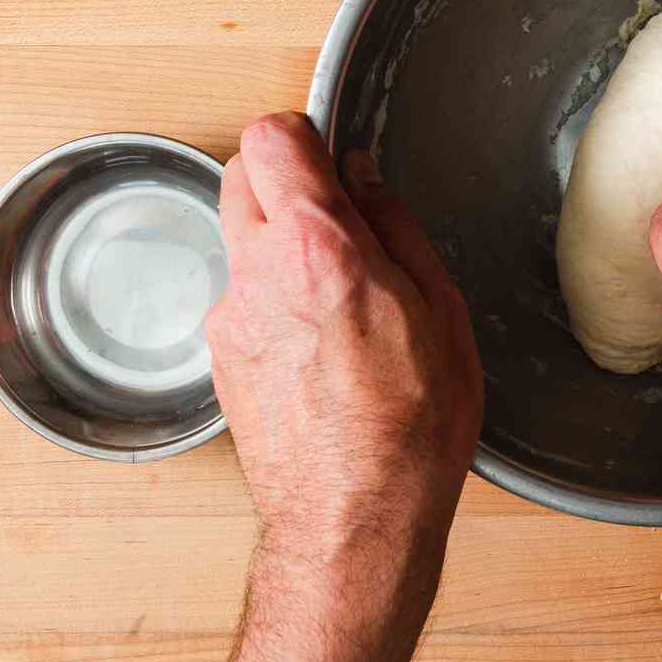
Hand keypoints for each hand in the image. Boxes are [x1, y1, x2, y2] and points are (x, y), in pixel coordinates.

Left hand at [206, 113, 481, 661]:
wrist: (354, 523)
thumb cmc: (410, 434)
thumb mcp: (441, 316)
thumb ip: (395, 231)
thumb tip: (364, 180)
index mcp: (319, 249)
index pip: (273, 138)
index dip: (304, 140)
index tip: (333, 160)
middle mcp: (259, 274)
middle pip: (242, 177)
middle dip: (285, 185)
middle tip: (338, 225)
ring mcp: (231, 318)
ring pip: (241, 242)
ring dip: (281, 250)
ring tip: (339, 306)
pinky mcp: (220, 358)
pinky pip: (243, 300)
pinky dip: (274, 305)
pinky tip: (320, 353)